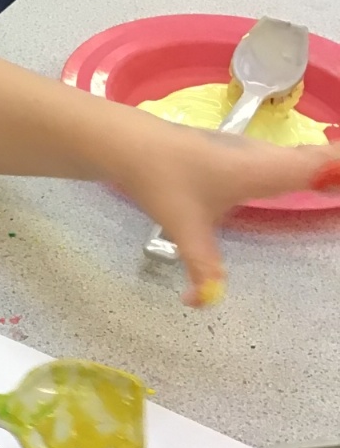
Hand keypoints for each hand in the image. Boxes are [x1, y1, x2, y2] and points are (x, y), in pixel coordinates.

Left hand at [109, 131, 339, 306]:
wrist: (129, 144)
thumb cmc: (163, 179)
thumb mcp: (185, 228)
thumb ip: (202, 267)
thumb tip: (202, 302)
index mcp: (263, 171)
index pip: (321, 165)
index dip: (338, 168)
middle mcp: (266, 158)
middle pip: (321, 158)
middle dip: (337, 170)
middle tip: (339, 193)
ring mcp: (254, 153)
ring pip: (304, 158)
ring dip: (328, 167)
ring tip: (336, 186)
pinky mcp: (241, 156)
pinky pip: (288, 161)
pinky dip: (308, 167)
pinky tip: (315, 180)